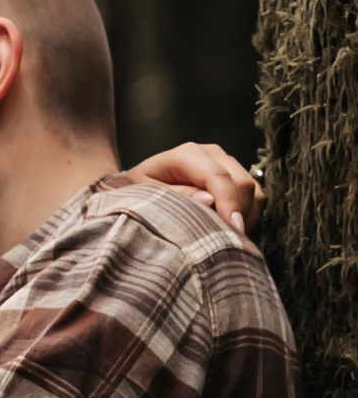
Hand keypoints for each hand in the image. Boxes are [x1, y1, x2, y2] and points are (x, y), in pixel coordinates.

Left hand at [126, 142, 263, 235]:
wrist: (143, 182)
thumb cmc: (143, 192)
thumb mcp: (148, 196)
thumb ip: (177, 197)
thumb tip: (208, 200)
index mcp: (188, 155)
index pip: (219, 177)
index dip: (229, 204)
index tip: (235, 230)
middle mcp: (212, 153)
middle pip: (242, 184)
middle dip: (240, 215)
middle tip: (232, 244)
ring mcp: (226, 162)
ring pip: (253, 190)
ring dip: (248, 218)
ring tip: (232, 241)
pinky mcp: (234, 174)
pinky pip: (254, 195)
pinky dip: (250, 216)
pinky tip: (234, 233)